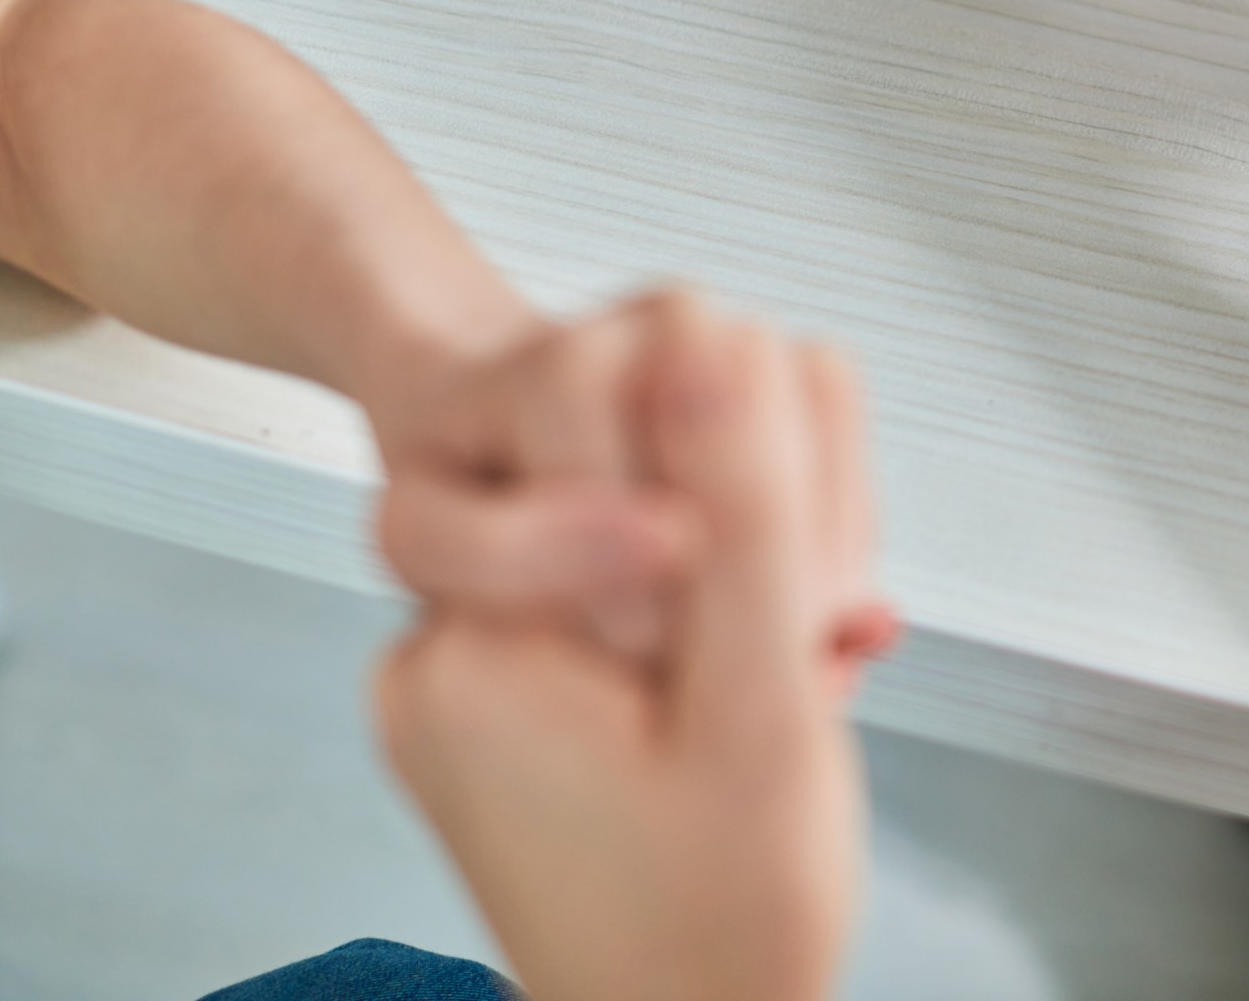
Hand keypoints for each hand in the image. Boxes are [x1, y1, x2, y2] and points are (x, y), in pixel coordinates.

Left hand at [377, 302, 885, 1000]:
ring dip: (744, 566)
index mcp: (483, 634)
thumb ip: (743, 510)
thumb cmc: (725, 922)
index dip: (745, 477)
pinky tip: (747, 690)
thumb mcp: (761, 706)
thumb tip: (711, 326)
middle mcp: (443, 636)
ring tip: (786, 673)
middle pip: (620, 443)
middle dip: (749, 521)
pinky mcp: (505, 687)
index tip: (790, 594)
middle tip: (805, 641)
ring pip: (630, 501)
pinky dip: (703, 615)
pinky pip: (610, 575)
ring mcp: (467, 664)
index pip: (622, 405)